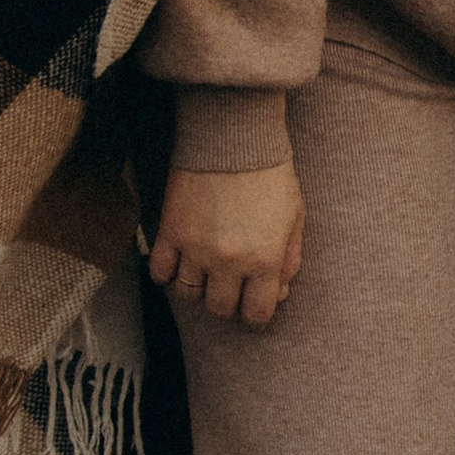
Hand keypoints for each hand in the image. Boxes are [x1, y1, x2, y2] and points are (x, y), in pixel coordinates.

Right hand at [147, 165, 305, 327]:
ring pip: (188, 295)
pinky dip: (168, 273)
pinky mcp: (169, 232)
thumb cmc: (271, 176)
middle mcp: (228, 261)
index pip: (256, 315)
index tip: (253, 308)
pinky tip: (180, 261)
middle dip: (228, 301)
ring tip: (205, 271)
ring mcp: (195, 248)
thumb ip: (289, 261)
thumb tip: (280, 294)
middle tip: (230, 285)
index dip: (256, 316)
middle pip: (219, 308)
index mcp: (265, 260)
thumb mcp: (295, 219)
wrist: (233, 138)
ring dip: (198, 288)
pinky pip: (159, 273)